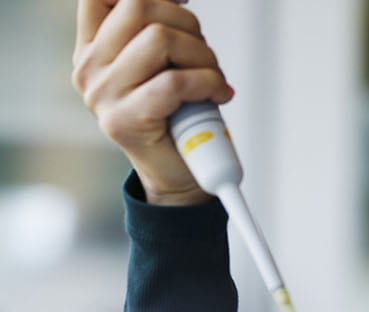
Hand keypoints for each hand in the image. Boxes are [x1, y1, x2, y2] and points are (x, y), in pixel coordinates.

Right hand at [71, 0, 234, 205]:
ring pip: (161, 38)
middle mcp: (89, 67)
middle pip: (140, 6)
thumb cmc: (177, 117)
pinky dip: (210, 82)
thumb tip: (179, 0)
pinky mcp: (126, 120)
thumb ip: (158, 31)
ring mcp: (103, 95)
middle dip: (188, 25)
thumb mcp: (163, 65)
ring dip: (203, 56)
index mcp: (92, 48)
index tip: (182, 3)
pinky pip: (176, 81)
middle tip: (204, 55)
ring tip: (211, 79)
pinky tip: (219, 95)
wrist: (177, 177)